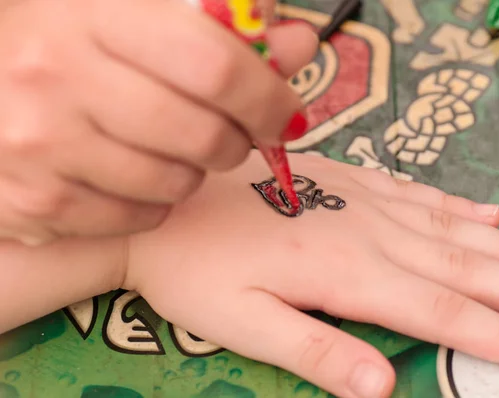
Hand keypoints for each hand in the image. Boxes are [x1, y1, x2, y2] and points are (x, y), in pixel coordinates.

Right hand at [0, 0, 315, 243]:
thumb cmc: (69, 42)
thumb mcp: (138, 13)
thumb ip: (223, 32)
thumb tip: (299, 45)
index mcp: (94, 12)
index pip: (216, 66)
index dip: (268, 97)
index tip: (288, 115)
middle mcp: (57, 75)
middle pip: (203, 135)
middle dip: (239, 142)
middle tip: (233, 135)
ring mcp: (39, 143)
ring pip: (175, 183)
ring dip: (194, 171)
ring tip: (171, 147)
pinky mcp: (34, 200)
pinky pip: (138, 217)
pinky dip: (155, 201)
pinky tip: (133, 172)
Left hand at [125, 150, 498, 397]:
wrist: (167, 204)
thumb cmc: (196, 270)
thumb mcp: (240, 322)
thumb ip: (314, 350)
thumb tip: (384, 387)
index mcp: (347, 274)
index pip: (441, 311)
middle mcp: (365, 232)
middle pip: (462, 266)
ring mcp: (357, 201)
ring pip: (448, 229)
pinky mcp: (344, 181)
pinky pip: (413, 194)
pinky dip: (453, 207)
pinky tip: (482, 213)